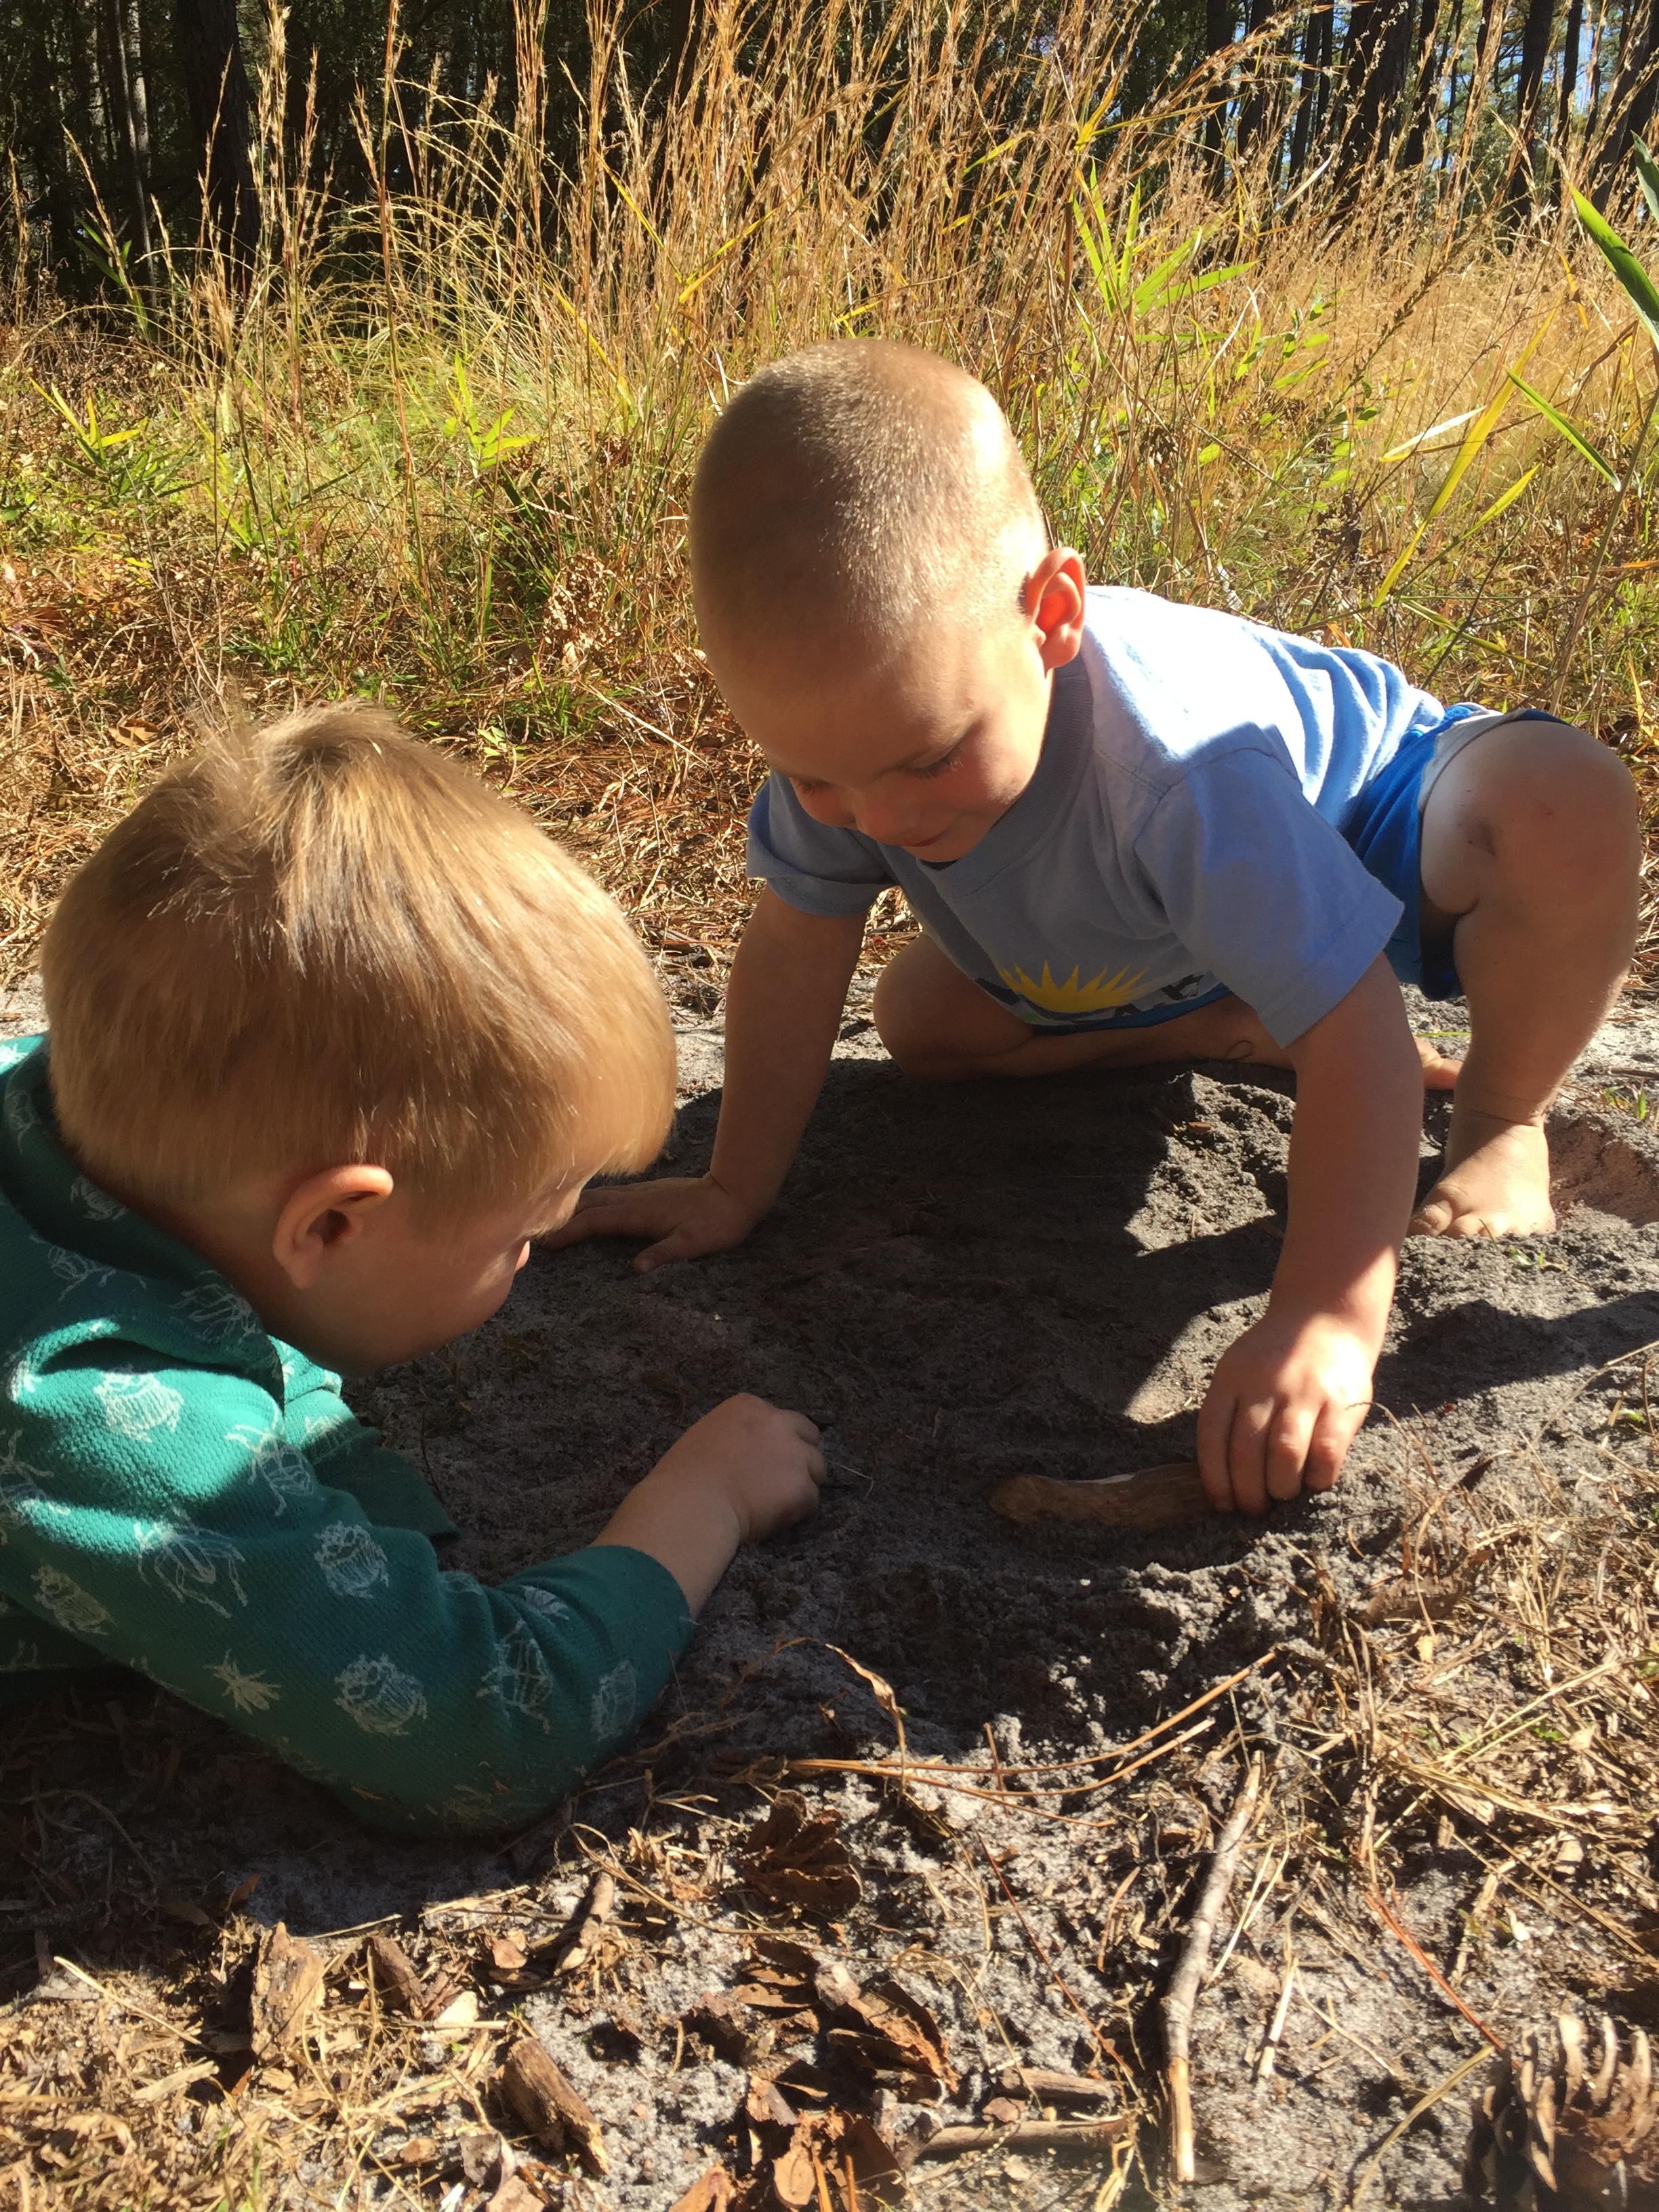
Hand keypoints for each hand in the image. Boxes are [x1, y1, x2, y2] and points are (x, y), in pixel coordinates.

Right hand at [544, 1174, 761, 1272]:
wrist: (734, 1193)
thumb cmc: (716, 1223)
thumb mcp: (693, 1245)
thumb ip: (664, 1254)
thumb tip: (636, 1269)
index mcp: (639, 1214)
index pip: (594, 1221)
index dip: (569, 1231)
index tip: (547, 1243)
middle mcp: (636, 1199)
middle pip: (589, 1204)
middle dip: (562, 1214)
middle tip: (537, 1228)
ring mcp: (642, 1192)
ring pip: (599, 1195)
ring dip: (575, 1204)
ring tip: (552, 1214)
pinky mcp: (649, 1191)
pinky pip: (612, 1193)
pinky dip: (593, 1199)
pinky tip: (589, 1203)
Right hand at [651, 1394, 825, 1542]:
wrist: (692, 1504)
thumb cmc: (684, 1475)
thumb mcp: (706, 1435)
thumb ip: (736, 1435)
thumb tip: (747, 1452)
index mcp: (750, 1406)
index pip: (781, 1419)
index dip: (777, 1442)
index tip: (766, 1460)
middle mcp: (778, 1423)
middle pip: (808, 1437)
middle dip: (800, 1457)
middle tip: (780, 1481)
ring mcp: (794, 1454)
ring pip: (815, 1470)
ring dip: (801, 1485)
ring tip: (774, 1504)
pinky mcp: (801, 1487)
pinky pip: (810, 1501)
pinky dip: (796, 1512)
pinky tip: (773, 1519)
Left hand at [1196, 1310, 1376, 1514]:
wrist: (1325, 1318)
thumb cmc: (1275, 1357)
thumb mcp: (1237, 1370)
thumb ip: (1228, 1412)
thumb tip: (1220, 1475)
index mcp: (1231, 1380)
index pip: (1212, 1437)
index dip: (1215, 1478)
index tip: (1223, 1504)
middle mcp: (1265, 1386)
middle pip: (1246, 1453)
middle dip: (1248, 1493)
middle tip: (1254, 1509)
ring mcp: (1303, 1393)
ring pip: (1284, 1456)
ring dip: (1280, 1488)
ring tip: (1281, 1495)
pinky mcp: (1340, 1403)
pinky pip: (1327, 1453)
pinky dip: (1317, 1477)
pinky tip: (1313, 1481)